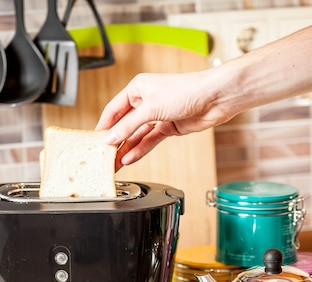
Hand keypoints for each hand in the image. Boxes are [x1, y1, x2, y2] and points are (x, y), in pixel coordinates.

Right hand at [95, 71, 233, 169]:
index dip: (104, 126)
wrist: (216, 97)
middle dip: (114, 141)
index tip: (94, 141)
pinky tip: (129, 158)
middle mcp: (146, 101)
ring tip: (114, 163)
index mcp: (138, 88)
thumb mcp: (151, 108)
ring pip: (137, 135)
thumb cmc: (187, 89)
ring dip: (126, 148)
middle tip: (103, 156)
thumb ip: (129, 125)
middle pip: (124, 124)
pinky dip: (140, 150)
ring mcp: (158, 115)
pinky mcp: (169, 127)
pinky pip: (149, 141)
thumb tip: (111, 137)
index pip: (113, 110)